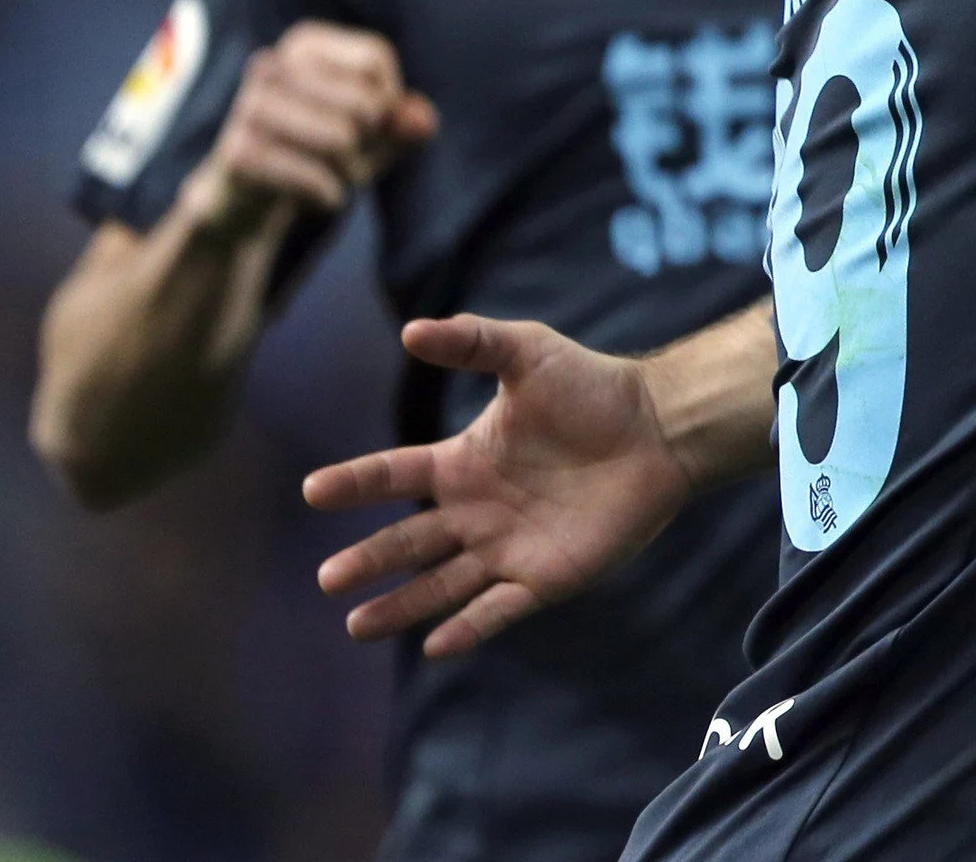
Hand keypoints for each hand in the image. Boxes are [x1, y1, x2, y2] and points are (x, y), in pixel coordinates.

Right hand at [184, 22, 435, 232]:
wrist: (251, 199)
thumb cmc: (323, 150)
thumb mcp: (376, 133)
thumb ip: (407, 122)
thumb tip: (423, 122)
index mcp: (304, 43)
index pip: (374, 57)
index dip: (390, 98)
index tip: (376, 121)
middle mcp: (271, 66)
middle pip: (364, 101)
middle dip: (374, 140)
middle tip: (355, 156)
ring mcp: (249, 108)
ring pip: (342, 139)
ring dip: (354, 170)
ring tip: (337, 176)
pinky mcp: (240, 152)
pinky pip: (315, 175)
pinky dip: (330, 194)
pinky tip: (316, 196)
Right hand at [302, 315, 698, 657]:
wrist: (662, 427)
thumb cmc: (593, 387)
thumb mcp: (527, 352)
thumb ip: (472, 341)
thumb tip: (411, 330)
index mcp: (463, 463)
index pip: (394, 475)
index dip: (355, 482)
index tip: (313, 490)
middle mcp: (476, 511)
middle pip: (408, 542)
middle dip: (368, 561)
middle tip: (328, 578)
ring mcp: (508, 548)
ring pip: (440, 585)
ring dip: (400, 606)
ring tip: (355, 626)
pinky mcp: (546, 577)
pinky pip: (498, 609)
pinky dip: (468, 628)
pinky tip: (435, 645)